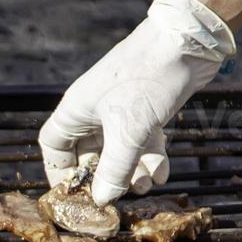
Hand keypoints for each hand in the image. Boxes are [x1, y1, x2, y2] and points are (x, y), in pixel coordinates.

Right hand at [39, 0, 235, 204]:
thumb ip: (115, 169)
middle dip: (104, 177)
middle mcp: (95, 111)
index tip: (71, 194)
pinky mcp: (147, 109)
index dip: (58, 171)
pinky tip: (161, 173)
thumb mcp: (129, 131)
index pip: (54, 146)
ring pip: (119, 151)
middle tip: (115, 197)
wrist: (187, 41)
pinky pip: (142, 142)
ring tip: (145, 186)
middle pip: (89, 154)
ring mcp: (122, 110)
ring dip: (131, 172)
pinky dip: (151, 158)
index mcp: (77, 111)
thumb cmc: (147, 79)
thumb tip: (102, 199)